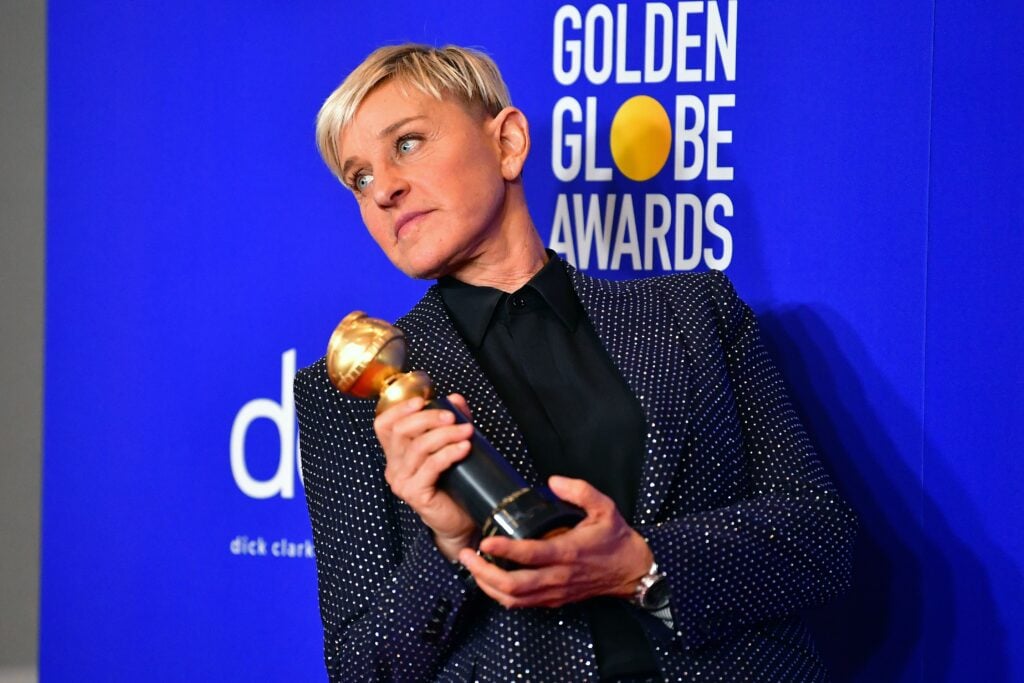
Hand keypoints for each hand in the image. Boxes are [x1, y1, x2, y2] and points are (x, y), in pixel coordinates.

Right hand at [374, 393, 476, 559]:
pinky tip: (464, 447)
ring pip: (418, 447)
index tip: (422, 401)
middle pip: (400, 431)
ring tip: (467, 431)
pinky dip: (449, 453)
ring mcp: (402, 482)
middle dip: (428, 418)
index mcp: (396, 454)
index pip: (383, 425)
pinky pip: (431, 466)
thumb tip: (455, 399)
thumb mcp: (451, 446)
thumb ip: (451, 422)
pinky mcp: (416, 494)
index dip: (399, 409)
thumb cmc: (455, 483)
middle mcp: (394, 467)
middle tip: (453, 416)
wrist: (460, 521)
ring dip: (445, 435)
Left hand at [457, 476, 653, 608]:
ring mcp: (555, 592)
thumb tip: (554, 481)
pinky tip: (489, 580)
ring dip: (487, 586)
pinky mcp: (553, 600)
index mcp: (568, 551)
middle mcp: (558, 576)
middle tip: (466, 555)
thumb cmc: (615, 538)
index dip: (504, 550)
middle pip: (513, 585)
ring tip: (471, 566)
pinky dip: (500, 595)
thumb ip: (580, 491)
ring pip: (513, 599)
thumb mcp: (605, 507)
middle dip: (484, 573)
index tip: (485, 541)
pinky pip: (521, 604)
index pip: (530, 555)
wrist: (631, 570)